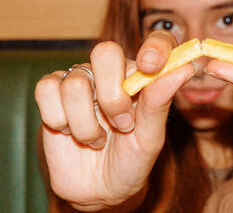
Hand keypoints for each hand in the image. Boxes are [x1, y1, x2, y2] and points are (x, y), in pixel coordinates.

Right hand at [35, 31, 192, 209]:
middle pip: (106, 52)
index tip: (151, 65)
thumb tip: (185, 67)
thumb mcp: (150, 137)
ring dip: (86, 123)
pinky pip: (47, 89)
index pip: (155, 42)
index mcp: (144, 77)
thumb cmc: (131, 161)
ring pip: (76, 82)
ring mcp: (82, 80)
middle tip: (123, 124)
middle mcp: (113, 73)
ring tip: (97, 139)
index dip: (155, 46)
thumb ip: (160, 102)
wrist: (98, 190)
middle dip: (112, 96)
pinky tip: (69, 131)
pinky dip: (59, 119)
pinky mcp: (52, 92)